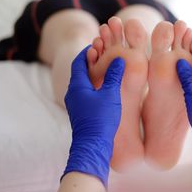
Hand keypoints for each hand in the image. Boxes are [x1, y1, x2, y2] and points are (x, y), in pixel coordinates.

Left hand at [63, 46, 124, 187]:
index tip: (97, 45)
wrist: (92, 146)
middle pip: (80, 72)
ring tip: (107, 70)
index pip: (79, 62)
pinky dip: (94, 87)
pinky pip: (86, 94)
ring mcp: (76, 104)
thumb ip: (114, 76)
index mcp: (77, 86)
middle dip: (91, 62)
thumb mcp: (110, 95)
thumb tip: (119, 59)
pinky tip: (106, 90)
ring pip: (83, 84)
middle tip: (104, 55)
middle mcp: (73, 94)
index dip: (87, 52)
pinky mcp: (81, 113)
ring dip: (93, 75)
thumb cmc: (101, 119)